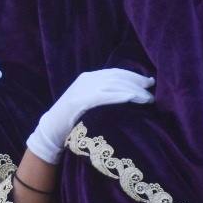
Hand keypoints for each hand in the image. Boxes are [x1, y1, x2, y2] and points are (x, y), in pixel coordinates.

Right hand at [26, 68, 154, 164]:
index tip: (149, 82)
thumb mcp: (87, 101)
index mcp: (88, 77)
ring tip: (148, 99)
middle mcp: (87, 80)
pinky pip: (105, 95)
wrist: (50, 130)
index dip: (134, 76)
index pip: (116, 73)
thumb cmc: (72, 119)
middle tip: (152, 90)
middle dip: (137, 83)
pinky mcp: (81, 100)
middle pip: (118, 77)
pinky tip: (133, 99)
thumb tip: (127, 95)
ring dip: (134, 91)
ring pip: (114, 85)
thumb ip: (102, 95)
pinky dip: (121, 96)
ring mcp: (83, 89)